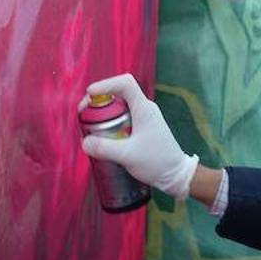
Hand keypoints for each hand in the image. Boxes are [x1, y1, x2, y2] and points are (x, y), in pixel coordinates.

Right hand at [80, 74, 197, 199]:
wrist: (175, 175)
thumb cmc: (157, 162)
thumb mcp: (127, 156)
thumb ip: (104, 148)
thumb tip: (85, 142)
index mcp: (144, 108)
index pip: (125, 83)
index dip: (106, 84)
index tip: (90, 94)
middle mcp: (145, 108)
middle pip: (119, 93)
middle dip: (99, 100)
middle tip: (84, 113)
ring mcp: (145, 117)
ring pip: (120, 106)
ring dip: (104, 112)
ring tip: (90, 124)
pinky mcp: (143, 127)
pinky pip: (124, 117)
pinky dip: (111, 121)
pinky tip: (104, 134)